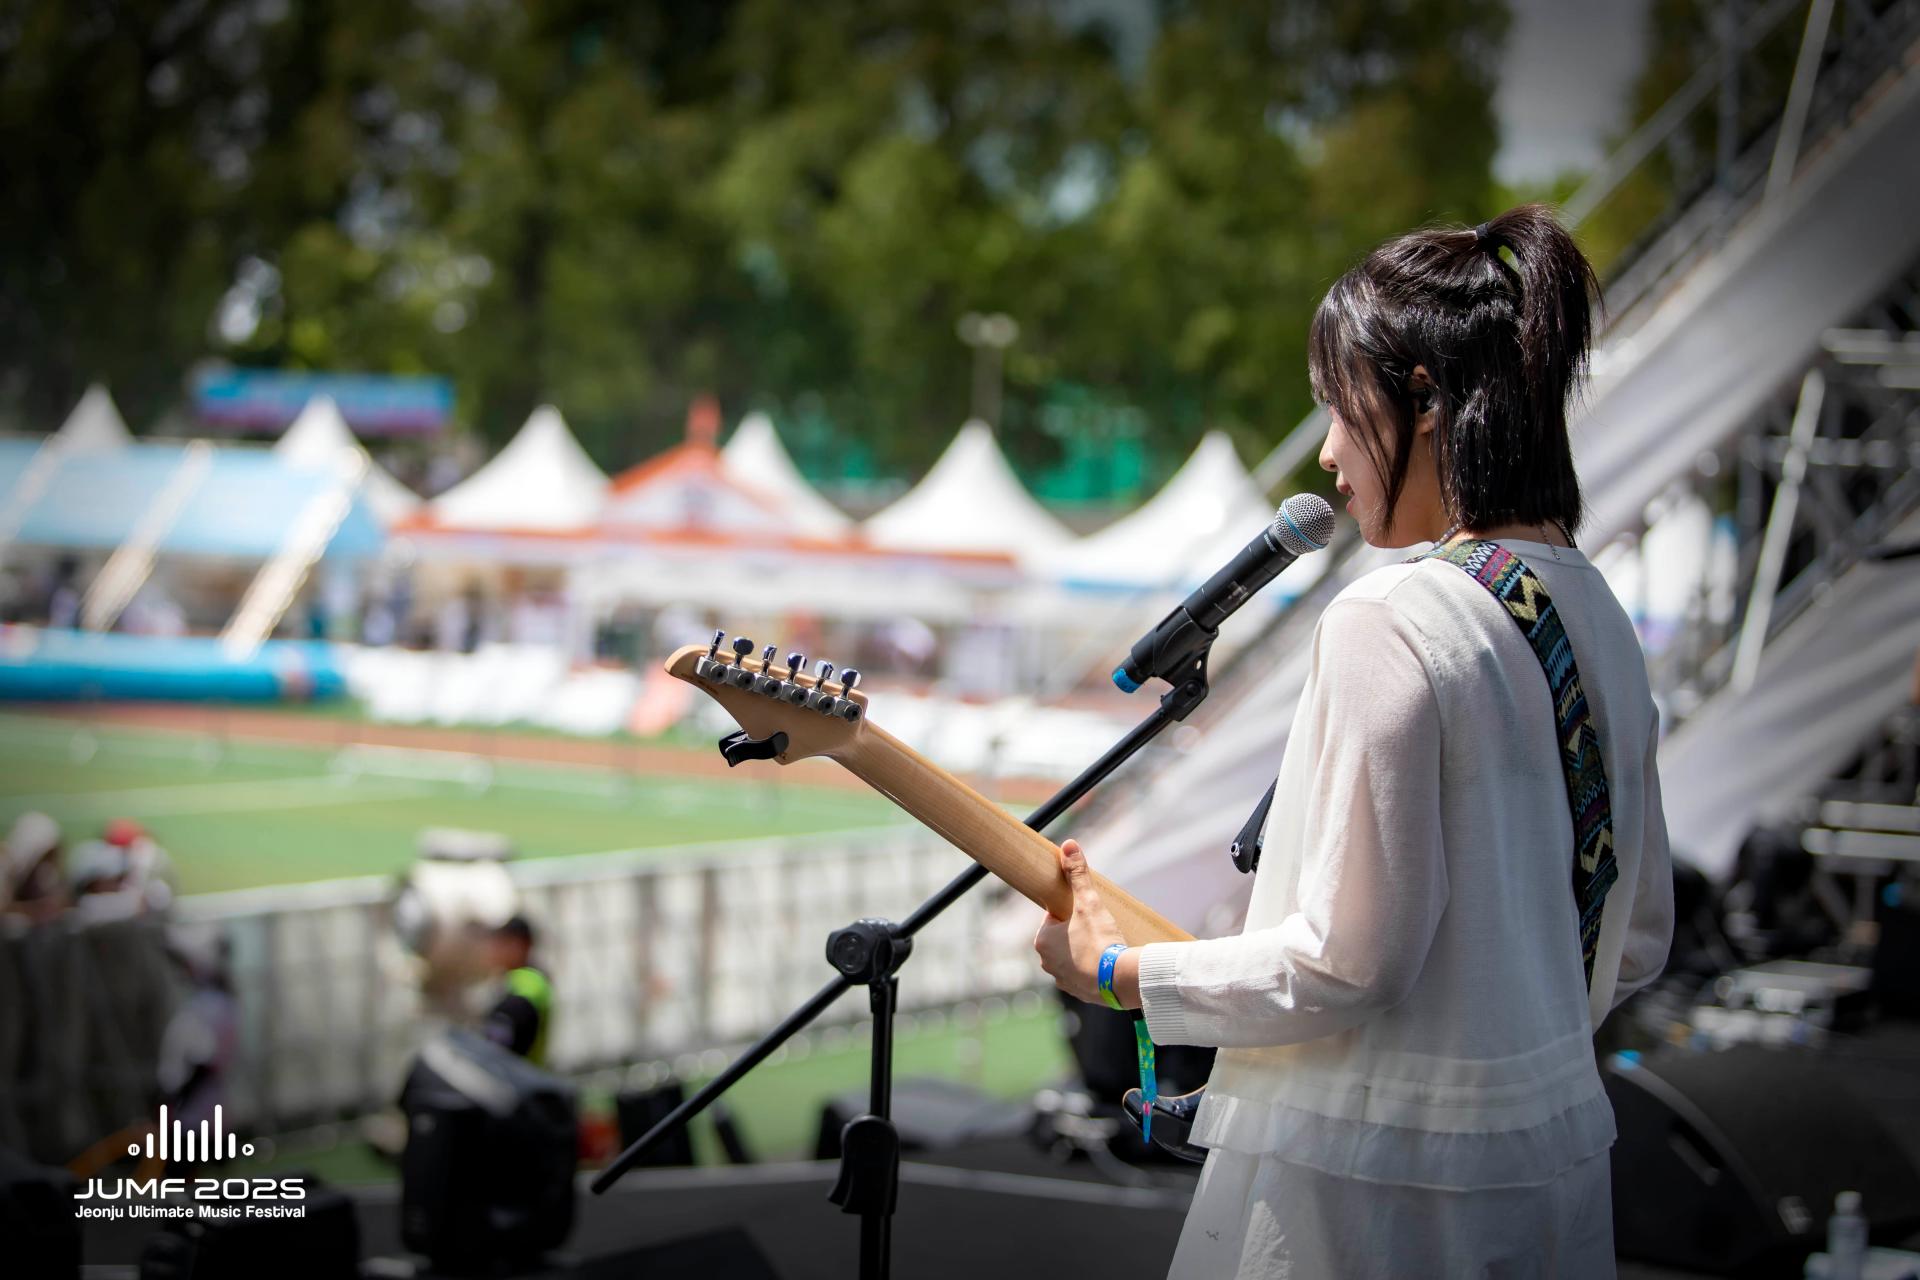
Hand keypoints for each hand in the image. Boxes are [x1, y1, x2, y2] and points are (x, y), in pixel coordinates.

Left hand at [1033, 839, 1129, 1004]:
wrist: (1118, 980)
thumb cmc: (1099, 940)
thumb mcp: (1088, 902)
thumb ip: (1077, 874)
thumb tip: (1068, 845)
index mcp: (1042, 940)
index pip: (1054, 917)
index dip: (1072, 911)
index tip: (1088, 912)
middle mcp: (1046, 962)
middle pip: (1064, 937)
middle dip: (1079, 931)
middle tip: (1100, 928)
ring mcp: (1062, 980)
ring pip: (1074, 957)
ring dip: (1086, 951)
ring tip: (1106, 946)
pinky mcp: (1078, 993)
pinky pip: (1084, 975)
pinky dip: (1094, 970)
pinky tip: (1108, 964)